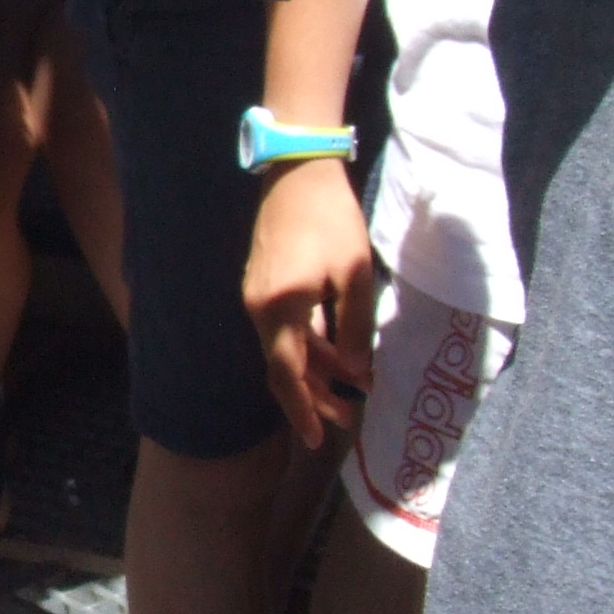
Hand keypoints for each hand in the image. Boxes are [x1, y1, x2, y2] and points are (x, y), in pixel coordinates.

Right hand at [243, 157, 376, 448]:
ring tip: (349, 392)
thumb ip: (355, 328)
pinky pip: (283, 330)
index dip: (304, 409)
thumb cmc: (331, 220)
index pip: (287, 374)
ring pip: (284, 350)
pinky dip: (307, 348)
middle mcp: (259, 309)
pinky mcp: (263, 285)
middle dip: (314, 399)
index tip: (320, 440)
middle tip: (347, 420)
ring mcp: (257, 297)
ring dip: (314, 373)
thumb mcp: (354, 276)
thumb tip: (356, 373)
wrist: (298, 173)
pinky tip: (334, 356)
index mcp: (280, 309)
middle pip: (283, 369)